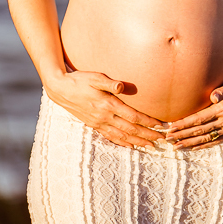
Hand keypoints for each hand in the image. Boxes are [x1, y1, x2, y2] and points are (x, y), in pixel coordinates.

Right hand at [46, 70, 166, 149]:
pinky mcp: (94, 125)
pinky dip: (122, 143)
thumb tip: (121, 86)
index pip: (132, 116)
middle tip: (162, 140)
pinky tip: (130, 146)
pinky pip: (110, 137)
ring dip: (137, 142)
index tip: (160, 125)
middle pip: (130, 129)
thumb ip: (109, 82)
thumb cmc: (80, 80)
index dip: (147, 122)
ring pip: (122, 136)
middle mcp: (104, 117)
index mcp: (108, 104)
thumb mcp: (95, 77)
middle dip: (147, 135)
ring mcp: (99, 123)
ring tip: (150, 146)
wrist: (61, 90)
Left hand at [165, 72, 222, 148]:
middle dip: (182, 135)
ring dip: (190, 143)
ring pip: (206, 138)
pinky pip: (216, 141)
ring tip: (176, 147)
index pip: (198, 119)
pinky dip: (204, 145)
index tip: (170, 128)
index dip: (183, 124)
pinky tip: (194, 148)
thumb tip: (214, 95)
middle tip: (166, 140)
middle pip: (199, 131)